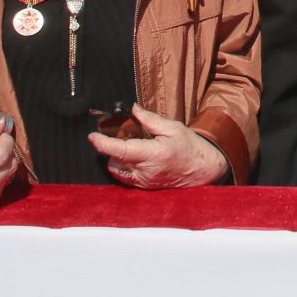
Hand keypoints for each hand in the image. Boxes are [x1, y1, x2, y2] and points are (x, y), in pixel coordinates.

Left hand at [88, 105, 228, 188]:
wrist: (204, 170)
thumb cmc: (190, 147)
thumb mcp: (173, 128)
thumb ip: (150, 119)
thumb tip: (133, 109)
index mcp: (154, 154)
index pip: (121, 151)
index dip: (103, 144)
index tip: (92, 137)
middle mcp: (146, 171)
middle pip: (114, 161)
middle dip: (112, 148)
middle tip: (123, 135)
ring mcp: (145, 182)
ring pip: (117, 171)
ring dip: (116, 158)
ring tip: (130, 146)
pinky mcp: (145, 187)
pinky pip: (125, 178)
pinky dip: (123, 167)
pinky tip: (134, 157)